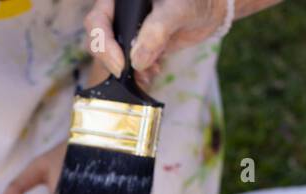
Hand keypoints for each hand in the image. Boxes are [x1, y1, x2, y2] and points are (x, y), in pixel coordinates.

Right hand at [85, 0, 227, 87]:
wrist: (208, 11)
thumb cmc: (195, 0)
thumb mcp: (178, 8)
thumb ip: (158, 29)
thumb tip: (138, 59)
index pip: (98, 20)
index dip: (103, 43)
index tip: (121, 64)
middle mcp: (119, 13)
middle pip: (98, 40)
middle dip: (113, 61)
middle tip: (130, 73)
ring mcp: (126, 31)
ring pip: (111, 56)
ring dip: (126, 71)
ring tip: (147, 74)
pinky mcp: (136, 46)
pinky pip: (127, 64)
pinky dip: (137, 73)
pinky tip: (153, 72)